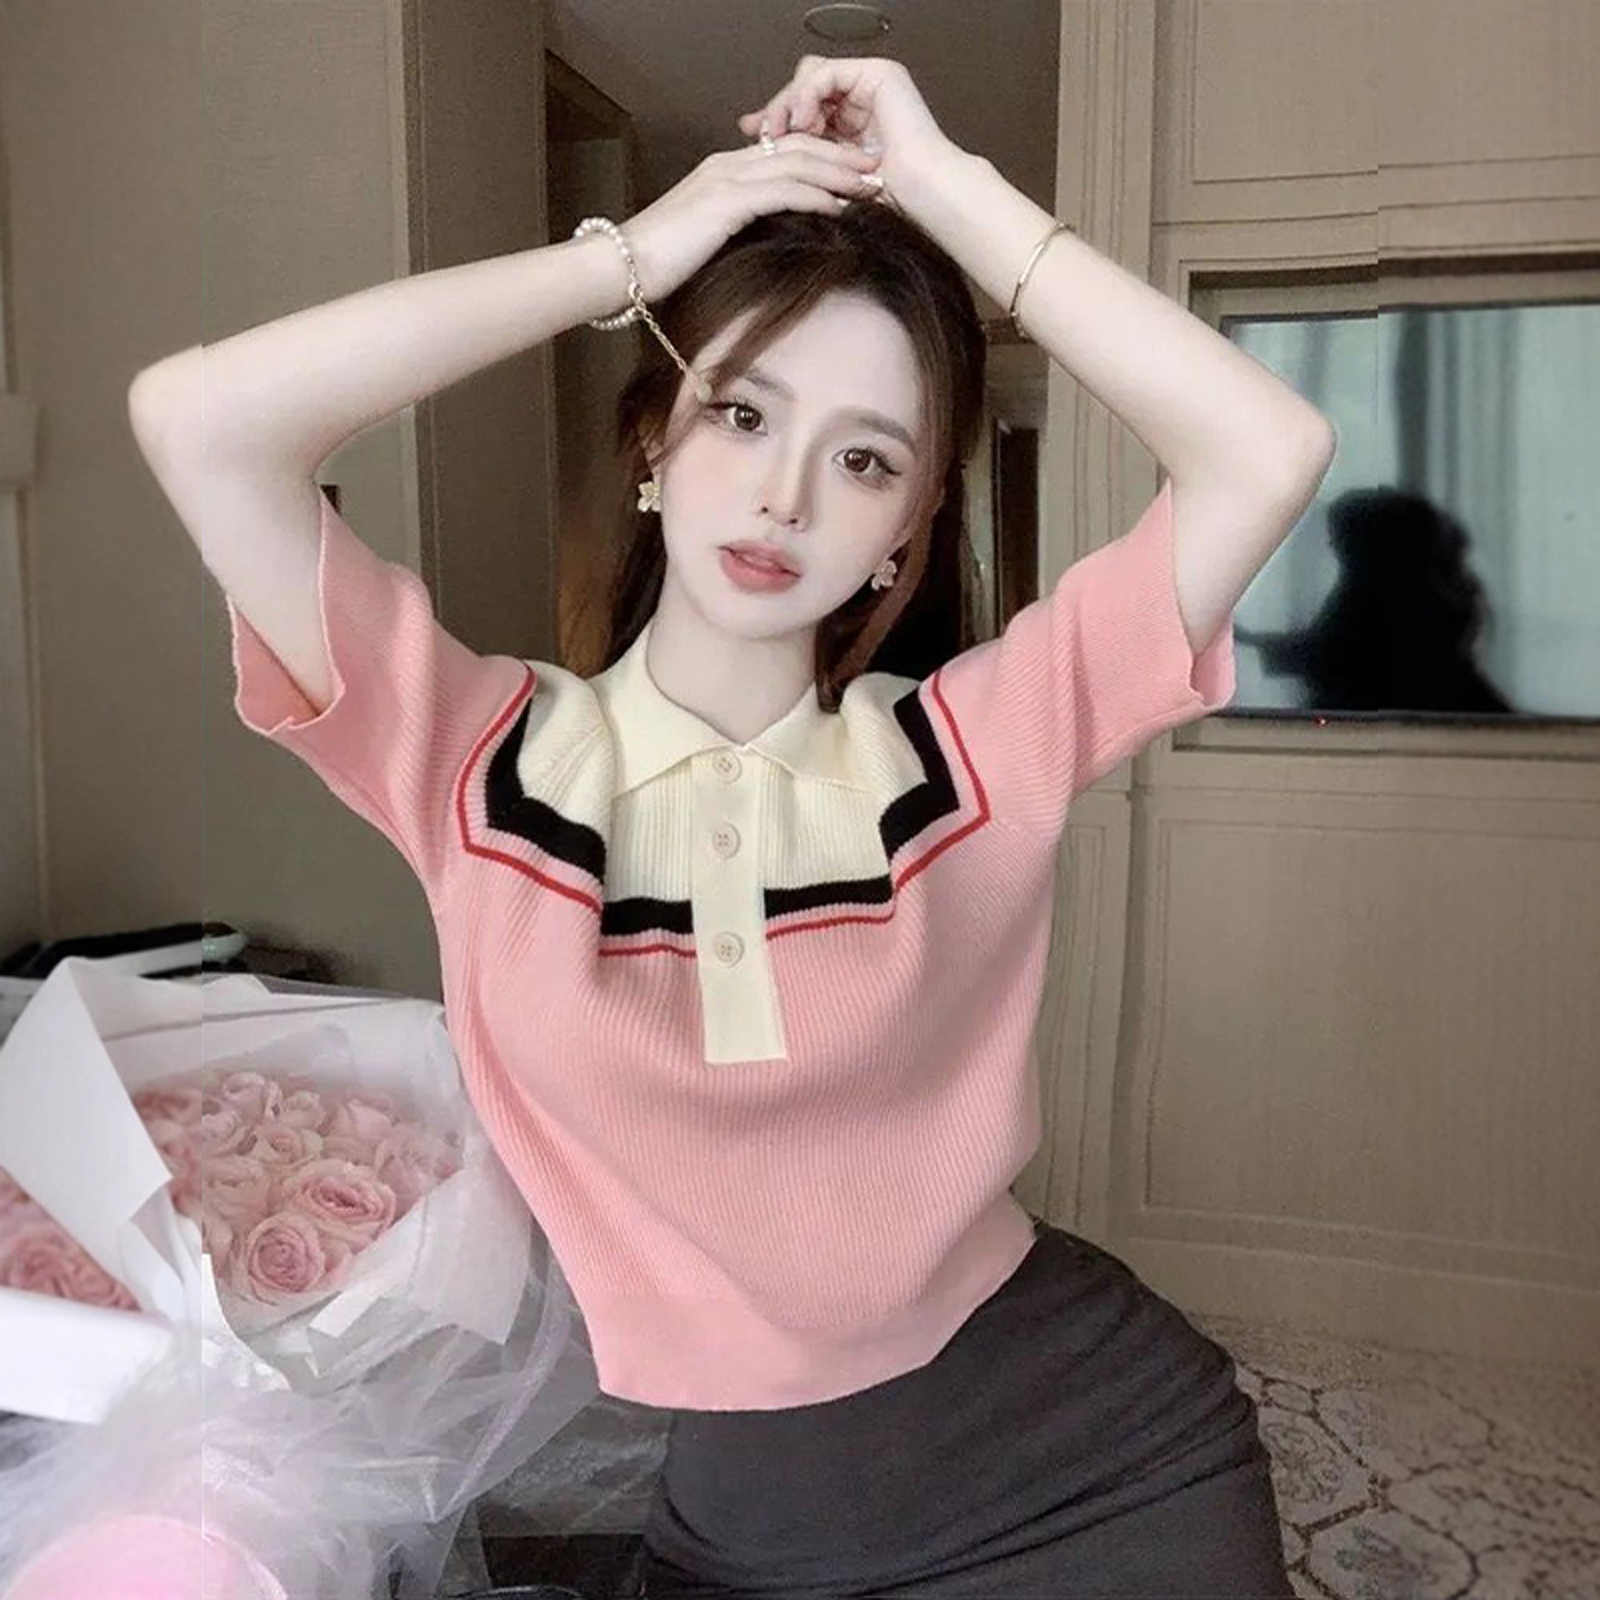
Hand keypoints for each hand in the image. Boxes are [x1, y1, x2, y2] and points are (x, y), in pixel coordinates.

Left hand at [736, 57, 956, 214]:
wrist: (921, 199)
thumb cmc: (886, 202)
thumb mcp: (829, 179)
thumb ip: (804, 161)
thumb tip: (767, 156)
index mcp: (852, 123)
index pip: (805, 107)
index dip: (778, 118)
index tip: (754, 133)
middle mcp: (862, 99)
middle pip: (806, 87)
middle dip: (779, 107)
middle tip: (761, 130)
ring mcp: (872, 83)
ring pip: (812, 76)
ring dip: (792, 101)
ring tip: (784, 131)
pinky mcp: (879, 74)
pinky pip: (827, 73)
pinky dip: (808, 94)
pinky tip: (802, 121)